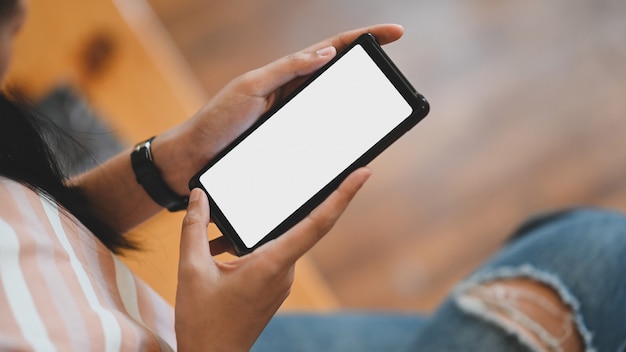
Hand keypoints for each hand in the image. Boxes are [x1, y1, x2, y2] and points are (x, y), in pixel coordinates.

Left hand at [152, 24, 403, 195]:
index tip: (394, 34)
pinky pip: (322, 138)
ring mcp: (293, 120)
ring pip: (333, 108)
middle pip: (339, 76)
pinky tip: (352, 144)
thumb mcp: (250, 88)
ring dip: (357, 105)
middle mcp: (293, 94)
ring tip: (381, 106)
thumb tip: (327, 53)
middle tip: (394, 71)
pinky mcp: (290, 144)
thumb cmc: (216, 121)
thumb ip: (287, 69)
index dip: (363, 38)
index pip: (331, 49)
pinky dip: (339, 137)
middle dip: (368, 68)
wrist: (193, 159)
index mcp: (285, 73)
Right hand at [175, 168, 370, 350]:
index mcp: (272, 264)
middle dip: (297, 199)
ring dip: (258, 227)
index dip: (342, 196)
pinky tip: (223, 247)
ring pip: (281, 240)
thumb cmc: (204, 322)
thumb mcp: (191, 271)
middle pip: (302, 225)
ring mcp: (281, 280)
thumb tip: (199, 197)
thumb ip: (195, 229)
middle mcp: (284, 271)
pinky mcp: (274, 285)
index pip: (317, 223)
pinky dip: (251, 244)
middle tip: (302, 170)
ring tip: (226, 226)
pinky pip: (271, 253)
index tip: (363, 174)